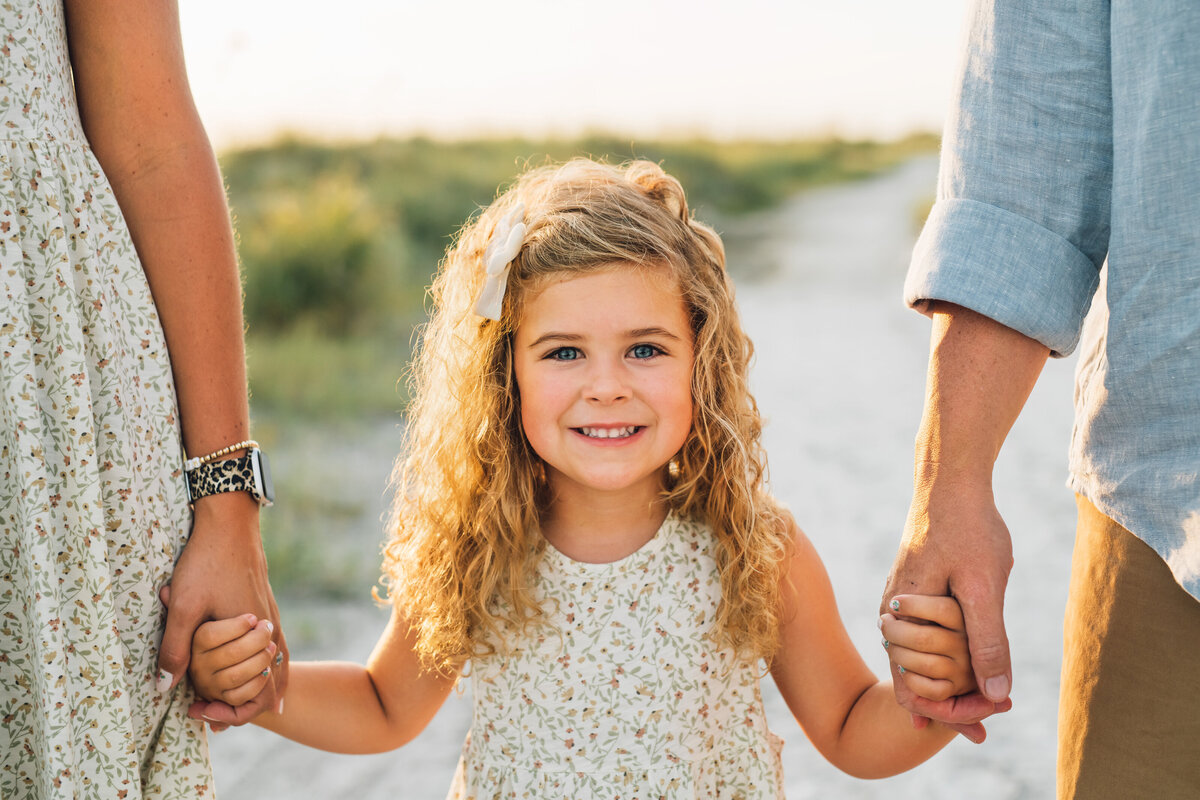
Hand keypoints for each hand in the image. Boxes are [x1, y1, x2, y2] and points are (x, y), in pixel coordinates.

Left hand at [158, 492, 287, 726]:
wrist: (230, 521)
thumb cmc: (206, 561)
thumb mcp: (183, 605)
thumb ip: (175, 648)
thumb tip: (165, 688)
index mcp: (251, 633)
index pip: (256, 688)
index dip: (234, 711)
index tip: (206, 717)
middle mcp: (268, 627)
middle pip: (273, 678)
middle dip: (250, 705)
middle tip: (224, 723)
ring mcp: (272, 613)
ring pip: (281, 660)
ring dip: (268, 686)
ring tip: (262, 705)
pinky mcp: (268, 602)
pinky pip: (280, 643)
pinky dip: (277, 663)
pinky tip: (270, 663)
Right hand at [881, 477, 1013, 740]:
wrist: (949, 480)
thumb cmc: (967, 527)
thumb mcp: (984, 586)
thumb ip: (987, 640)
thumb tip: (996, 693)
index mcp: (901, 616)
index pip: (911, 689)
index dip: (947, 714)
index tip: (984, 726)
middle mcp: (892, 613)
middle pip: (913, 681)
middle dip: (951, 706)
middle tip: (990, 725)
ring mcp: (899, 603)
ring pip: (918, 662)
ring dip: (950, 686)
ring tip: (986, 707)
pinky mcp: (912, 593)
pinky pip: (922, 640)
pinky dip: (947, 661)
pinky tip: (968, 672)